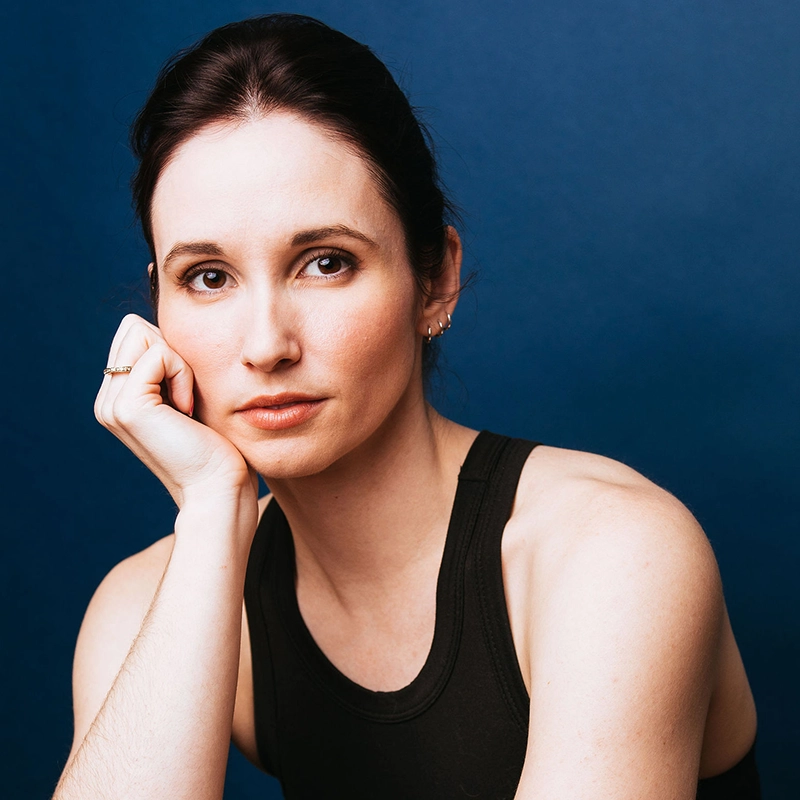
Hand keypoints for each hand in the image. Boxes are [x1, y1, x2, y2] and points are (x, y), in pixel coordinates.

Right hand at [95, 314, 256, 510]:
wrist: (218, 488)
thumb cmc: (217, 446)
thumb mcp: (190, 397)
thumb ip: (170, 368)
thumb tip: (165, 330)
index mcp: (118, 397)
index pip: (136, 334)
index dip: (172, 351)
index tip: (188, 393)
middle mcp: (107, 400)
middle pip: (134, 328)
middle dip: (172, 352)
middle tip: (188, 396)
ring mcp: (111, 404)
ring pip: (144, 335)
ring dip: (179, 362)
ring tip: (187, 403)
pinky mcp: (127, 407)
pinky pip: (159, 354)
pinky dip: (183, 373)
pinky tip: (187, 408)